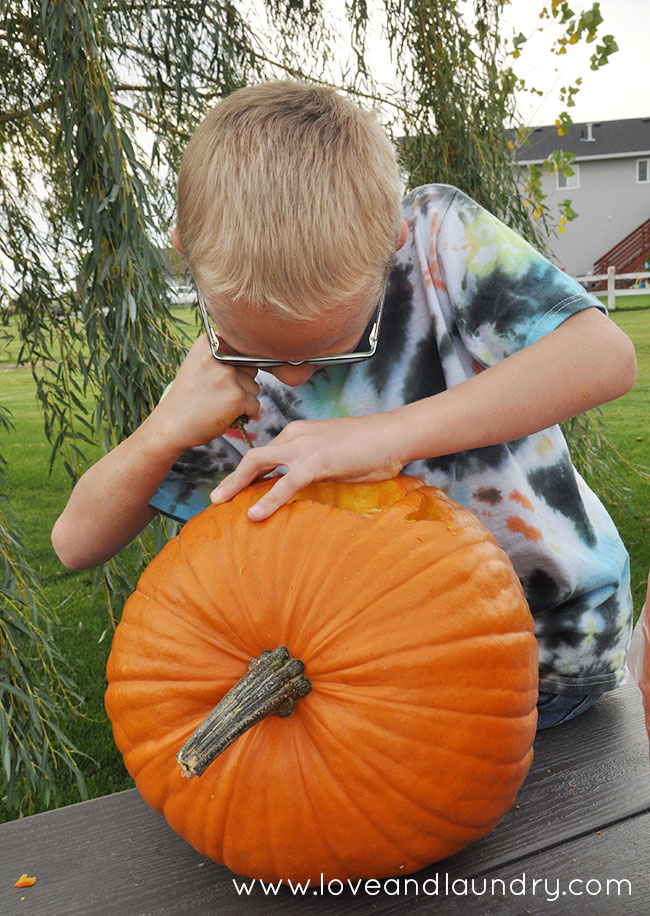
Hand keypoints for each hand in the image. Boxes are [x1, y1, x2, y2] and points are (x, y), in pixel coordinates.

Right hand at [148, 336, 260, 450]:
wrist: (170, 425)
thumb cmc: (187, 398)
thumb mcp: (197, 365)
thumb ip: (221, 356)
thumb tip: (256, 356)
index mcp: (208, 344)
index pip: (240, 351)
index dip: (235, 368)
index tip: (219, 380)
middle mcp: (219, 355)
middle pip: (251, 368)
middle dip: (241, 384)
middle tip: (217, 396)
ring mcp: (228, 375)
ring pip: (254, 387)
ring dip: (243, 400)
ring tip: (219, 405)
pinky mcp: (237, 396)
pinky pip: (254, 405)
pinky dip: (244, 414)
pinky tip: (225, 415)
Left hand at [210, 413, 403, 519]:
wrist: (393, 435)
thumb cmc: (371, 447)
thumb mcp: (334, 455)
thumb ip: (315, 467)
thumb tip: (304, 486)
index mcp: (299, 433)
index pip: (265, 454)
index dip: (248, 474)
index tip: (236, 490)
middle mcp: (295, 435)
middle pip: (253, 456)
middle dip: (232, 478)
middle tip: (217, 498)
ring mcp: (304, 447)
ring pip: (258, 463)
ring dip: (236, 484)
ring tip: (220, 504)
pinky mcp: (317, 462)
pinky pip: (286, 483)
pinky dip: (268, 499)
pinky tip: (255, 515)